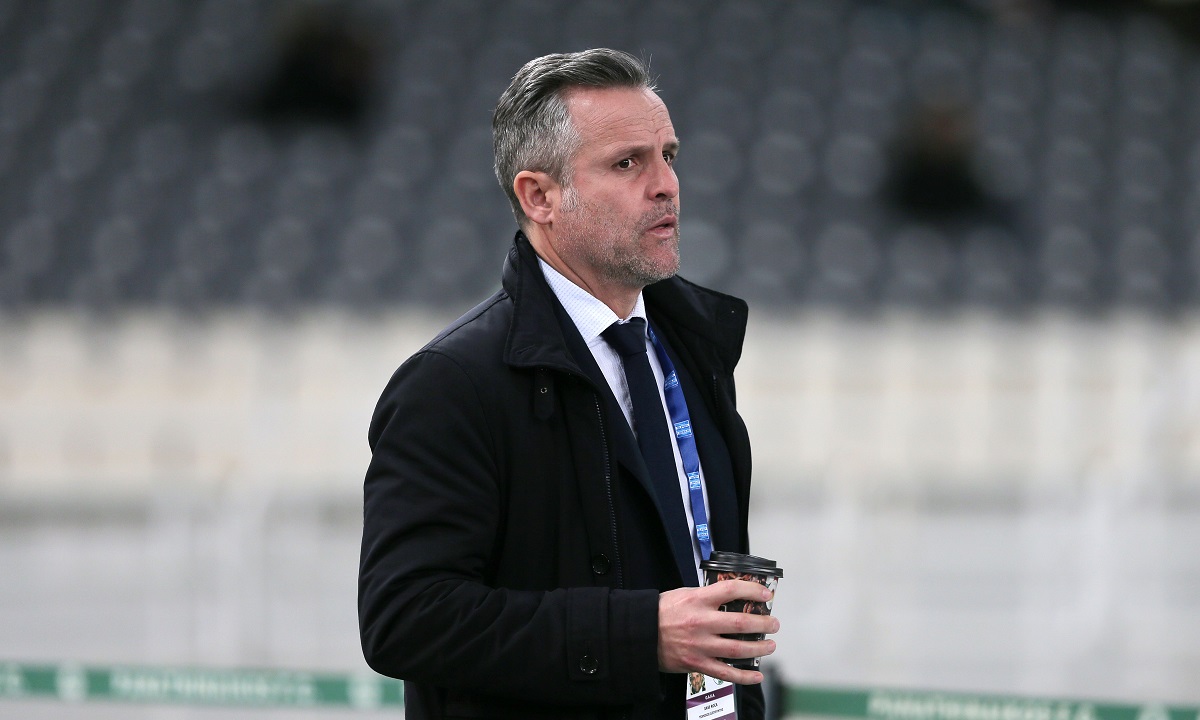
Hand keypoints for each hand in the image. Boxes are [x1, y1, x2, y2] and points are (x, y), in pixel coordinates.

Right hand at [657, 580, 779, 684]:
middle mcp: (701, 623)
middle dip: (763, 624)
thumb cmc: (662, 612)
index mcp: (697, 600)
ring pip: (738, 649)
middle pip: (741, 623)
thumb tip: (733, 596)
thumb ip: (707, 595)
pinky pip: (726, 672)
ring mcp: (700, 645)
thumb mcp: (684, 594)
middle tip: (773, 623)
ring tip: (770, 645)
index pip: (731, 590)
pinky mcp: (697, 664)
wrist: (640, 634)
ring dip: (759, 648)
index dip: (752, 590)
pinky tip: (757, 674)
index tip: (766, 594)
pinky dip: (744, 676)